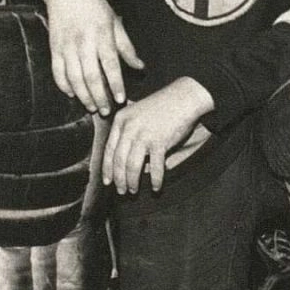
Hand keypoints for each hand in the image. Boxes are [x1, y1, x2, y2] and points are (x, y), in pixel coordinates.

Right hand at [41, 0, 139, 114]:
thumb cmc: (94, 6)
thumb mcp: (114, 21)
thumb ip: (126, 47)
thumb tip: (140, 67)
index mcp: (102, 35)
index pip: (110, 65)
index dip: (115, 84)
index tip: (119, 99)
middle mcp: (84, 42)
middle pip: (91, 76)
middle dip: (98, 97)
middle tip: (105, 111)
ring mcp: (66, 46)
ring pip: (74, 77)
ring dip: (83, 95)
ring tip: (91, 107)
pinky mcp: (54, 48)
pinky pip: (57, 71)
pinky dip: (64, 85)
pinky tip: (72, 94)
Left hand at [104, 78, 211, 193]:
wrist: (183, 97)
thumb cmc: (161, 107)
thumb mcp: (136, 114)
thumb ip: (126, 132)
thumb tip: (121, 160)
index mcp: (121, 119)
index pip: (109, 149)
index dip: (107, 168)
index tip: (107, 181)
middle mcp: (129, 127)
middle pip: (119, 160)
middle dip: (118, 179)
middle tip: (121, 191)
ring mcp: (143, 134)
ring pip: (132, 166)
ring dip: (132, 182)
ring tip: (133, 191)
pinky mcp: (159, 141)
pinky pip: (155, 167)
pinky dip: (156, 180)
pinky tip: (156, 187)